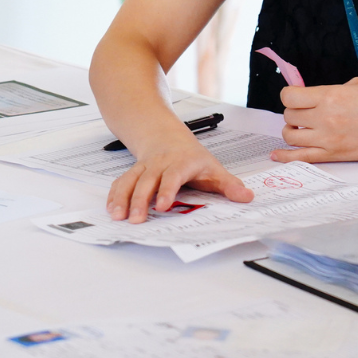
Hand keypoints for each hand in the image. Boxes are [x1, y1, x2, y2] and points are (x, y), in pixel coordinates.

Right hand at [106, 131, 253, 222]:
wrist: (167, 138)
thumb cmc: (193, 158)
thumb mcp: (214, 169)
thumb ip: (229, 185)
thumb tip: (246, 197)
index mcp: (182, 163)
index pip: (173, 176)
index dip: (167, 189)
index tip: (162, 205)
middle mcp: (160, 164)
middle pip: (147, 180)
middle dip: (140, 200)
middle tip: (137, 219)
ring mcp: (144, 168)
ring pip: (130, 180)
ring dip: (123, 198)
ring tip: (118, 217)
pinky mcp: (133, 173)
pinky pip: (120, 182)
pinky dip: (114, 195)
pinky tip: (111, 209)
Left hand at [272, 78, 357, 162]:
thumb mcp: (357, 84)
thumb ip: (331, 90)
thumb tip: (312, 96)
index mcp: (332, 96)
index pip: (290, 96)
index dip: (289, 94)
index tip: (295, 94)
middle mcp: (326, 118)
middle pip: (289, 116)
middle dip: (294, 111)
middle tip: (304, 110)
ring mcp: (329, 140)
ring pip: (290, 137)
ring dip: (292, 130)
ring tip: (302, 127)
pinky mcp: (335, 156)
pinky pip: (300, 158)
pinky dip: (285, 156)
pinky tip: (278, 154)